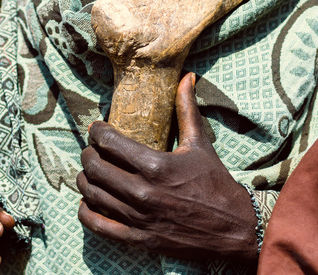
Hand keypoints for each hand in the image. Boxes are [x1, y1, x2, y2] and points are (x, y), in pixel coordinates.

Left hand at [77, 73, 258, 260]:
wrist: (233, 227)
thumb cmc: (215, 182)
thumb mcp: (200, 144)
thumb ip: (187, 109)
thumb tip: (186, 77)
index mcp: (155, 164)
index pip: (108, 142)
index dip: (96, 131)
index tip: (97, 128)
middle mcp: (142, 191)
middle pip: (94, 167)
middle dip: (88, 154)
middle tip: (92, 150)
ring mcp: (138, 217)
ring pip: (92, 194)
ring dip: (84, 180)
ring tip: (89, 173)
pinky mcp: (138, 239)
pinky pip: (97, 225)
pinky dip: (86, 212)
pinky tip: (88, 203)